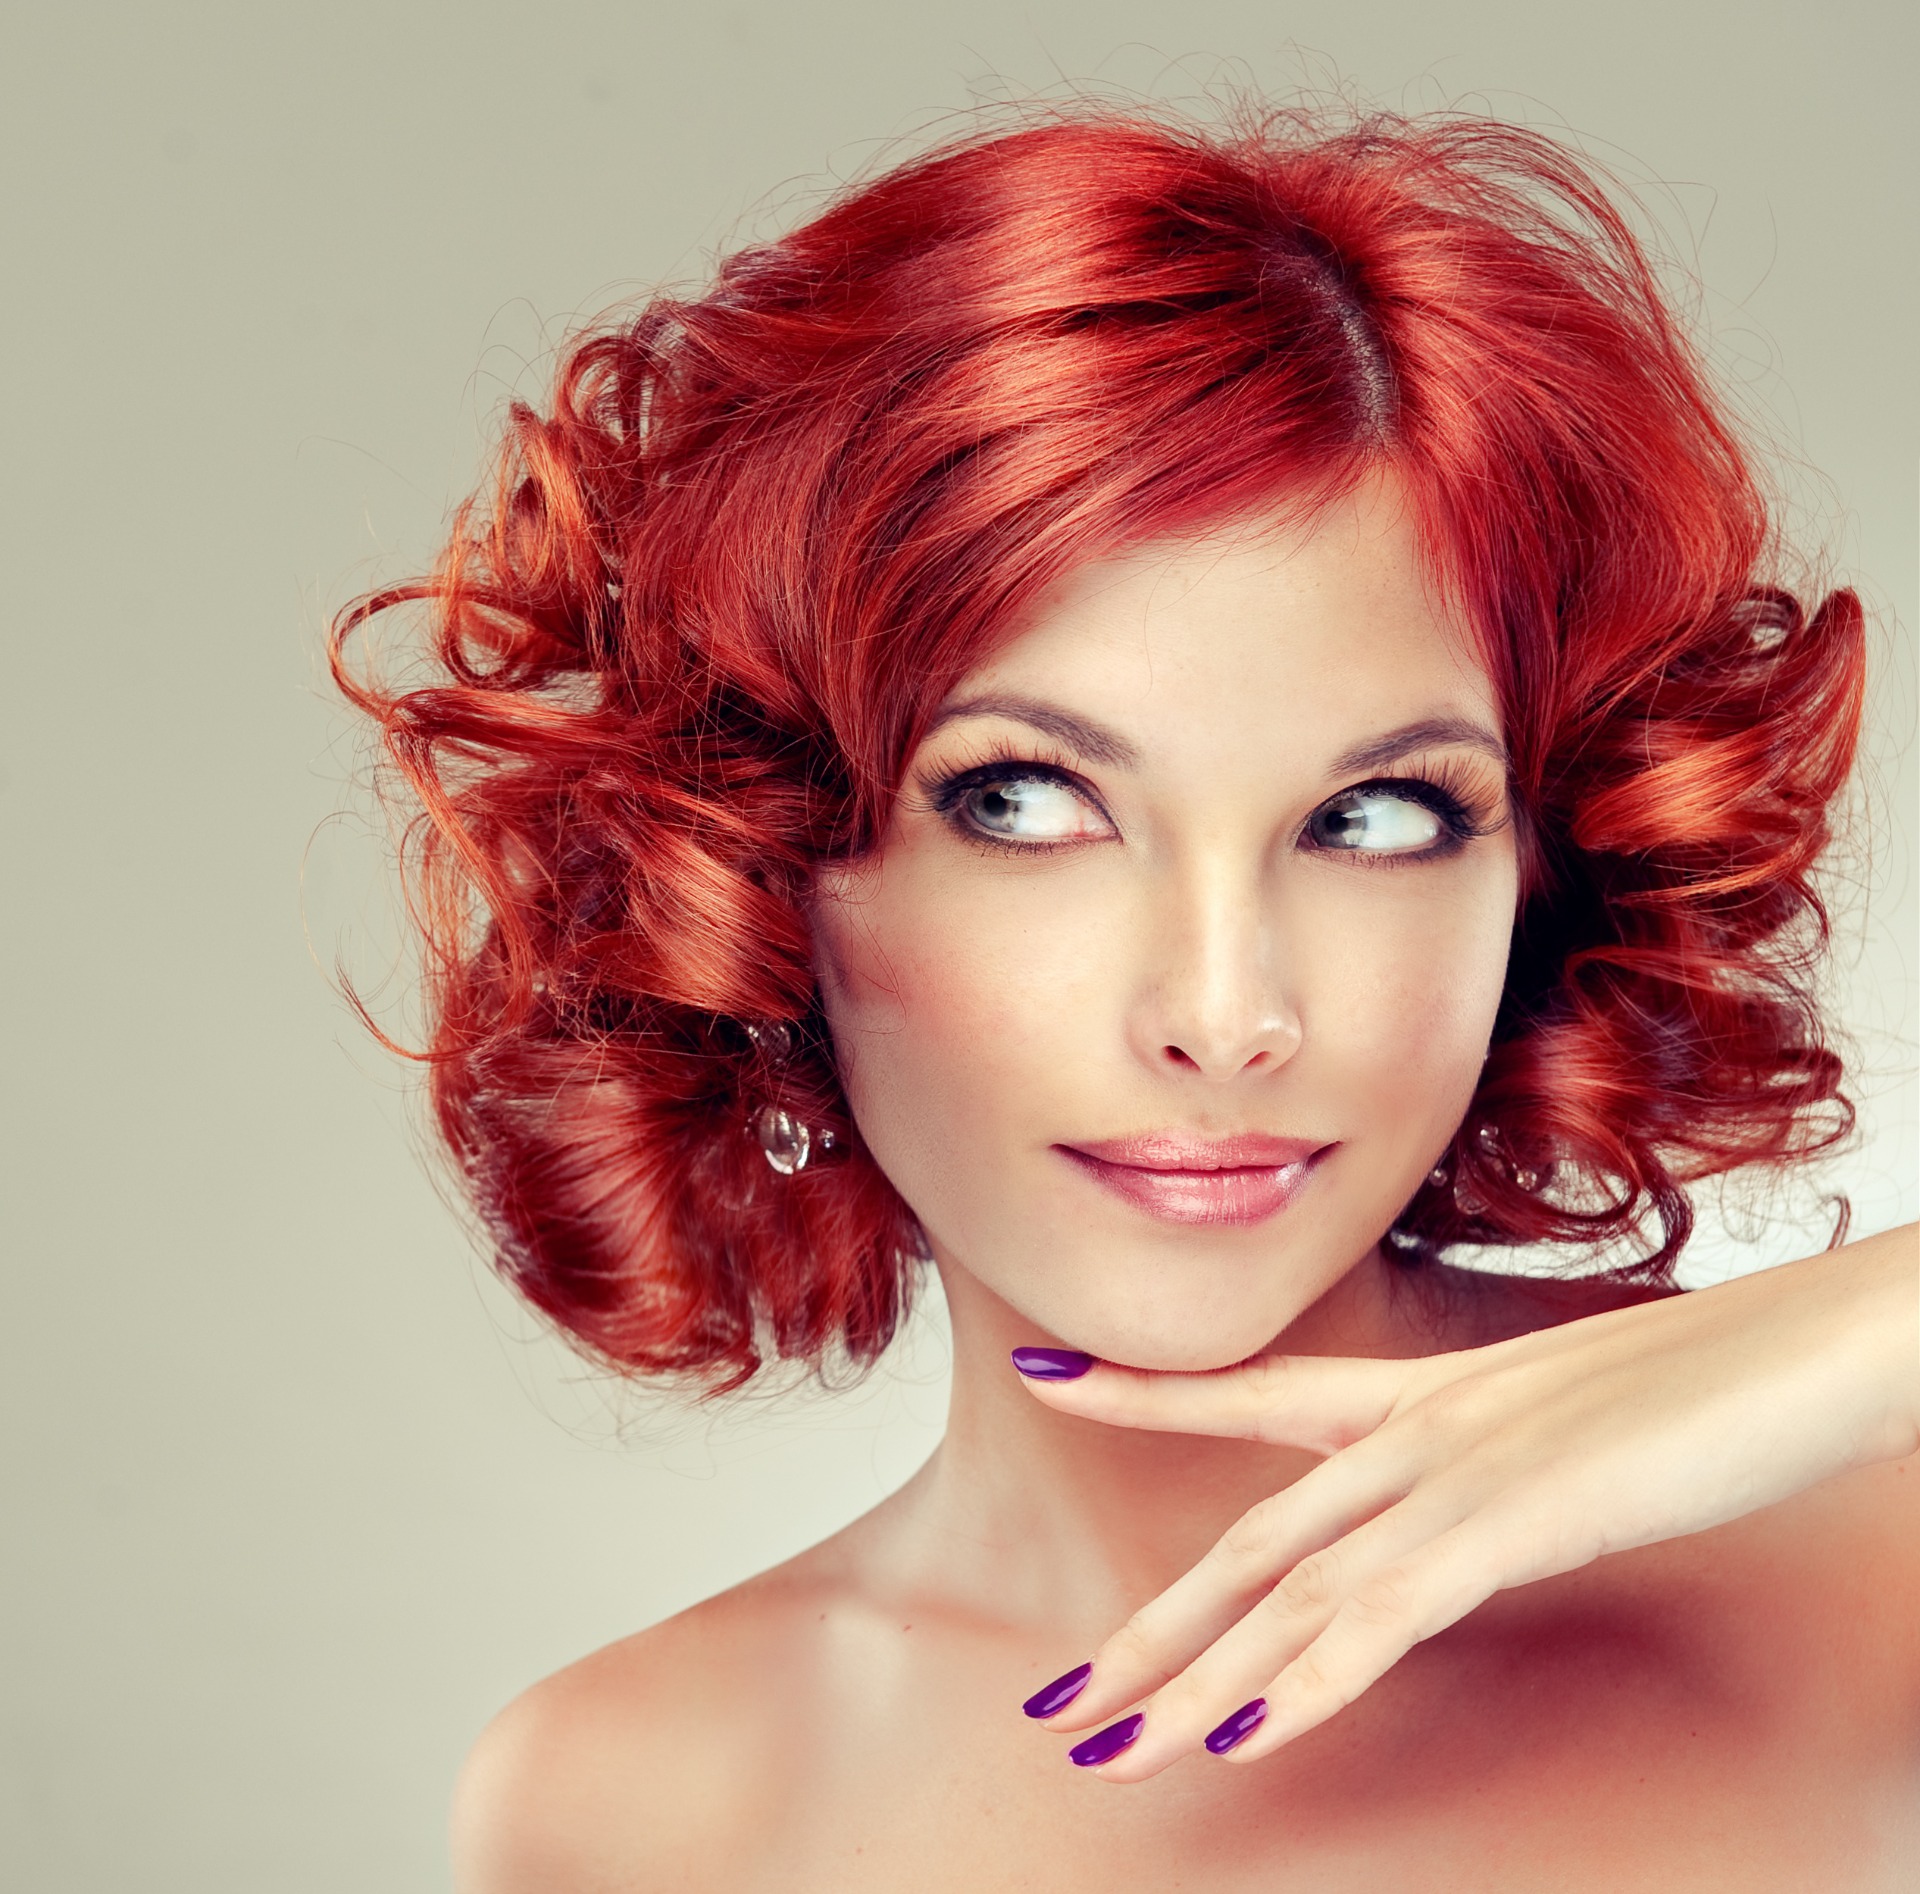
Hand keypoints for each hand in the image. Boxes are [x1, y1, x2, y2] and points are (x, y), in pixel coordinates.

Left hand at [1014, 1226, 1918, 1778]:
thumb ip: (1497, 1461)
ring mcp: (1458, 1467)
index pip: (1256, 1388)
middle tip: (1062, 1701)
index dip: (1147, 1387)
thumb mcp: (1571, 1419)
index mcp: (1428, 1393)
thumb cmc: (1713, 1384)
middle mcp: (1419, 1427)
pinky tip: (1242, 1735)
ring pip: (1292, 1589)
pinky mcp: (1514, 1514)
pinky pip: (1384, 1614)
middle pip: (1250, 1536)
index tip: (1051, 1374)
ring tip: (1112, 1748)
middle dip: (1152, 1628)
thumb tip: (1462, 1507)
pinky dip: (1307, 1680)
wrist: (1812, 1344)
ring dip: (1197, 1680)